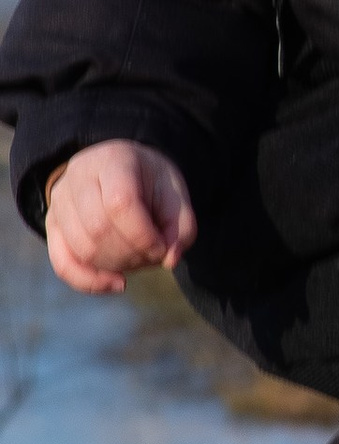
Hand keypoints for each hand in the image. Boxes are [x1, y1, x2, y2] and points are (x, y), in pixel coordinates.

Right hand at [44, 140, 196, 293]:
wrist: (119, 171)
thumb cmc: (151, 184)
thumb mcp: (175, 195)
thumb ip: (181, 227)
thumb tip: (170, 260)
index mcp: (114, 160)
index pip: (119, 203)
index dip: (143, 236)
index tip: (162, 247)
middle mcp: (79, 176)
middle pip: (98, 229)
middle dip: (132, 254)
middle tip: (152, 255)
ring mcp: (60, 200)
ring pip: (82, 248)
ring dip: (116, 266)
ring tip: (138, 260)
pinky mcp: (52, 224)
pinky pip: (63, 263)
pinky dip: (89, 282)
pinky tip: (117, 284)